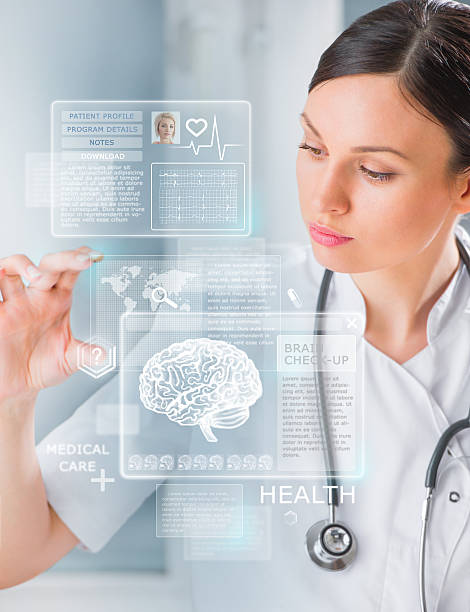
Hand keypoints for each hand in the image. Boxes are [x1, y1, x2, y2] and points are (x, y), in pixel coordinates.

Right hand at [0, 247, 103, 401]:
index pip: (69, 274)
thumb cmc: (40, 366)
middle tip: (80, 258)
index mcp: (56, 302)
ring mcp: (13, 303)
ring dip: (22, 265)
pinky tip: (0, 275)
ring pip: (12, 268)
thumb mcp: (69, 360)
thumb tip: (104, 355)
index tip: (92, 255)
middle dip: (63, 259)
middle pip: (48, 266)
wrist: (17, 385)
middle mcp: (35, 297)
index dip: (79, 261)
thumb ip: (86, 354)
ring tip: (36, 275)